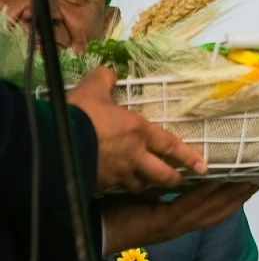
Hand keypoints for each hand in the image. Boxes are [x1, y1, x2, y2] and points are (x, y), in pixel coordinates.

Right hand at [67, 68, 206, 191]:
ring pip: (140, 185)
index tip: (203, 166)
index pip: (171, 146)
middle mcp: (134, 156)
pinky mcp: (101, 185)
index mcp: (139, 132)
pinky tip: (116, 186)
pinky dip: (119, 188)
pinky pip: (115, 189)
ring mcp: (118, 174)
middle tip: (177, 180)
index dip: (188, 156)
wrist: (53, 142)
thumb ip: (105, 79)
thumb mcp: (92, 90)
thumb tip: (110, 71)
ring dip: (144, 185)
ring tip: (146, 184)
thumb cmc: (79, 114)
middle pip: (162, 175)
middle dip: (172, 179)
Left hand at [102, 182, 257, 251]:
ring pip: (211, 210)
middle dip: (242, 194)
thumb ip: (158, 186)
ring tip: (249, 178)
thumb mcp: (141, 196)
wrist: (91, 229)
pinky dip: (205, 194)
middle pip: (220, 210)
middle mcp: (181, 224)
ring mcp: (173, 226)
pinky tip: (217, 179)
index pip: (212, 207)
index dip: (234, 195)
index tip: (252, 180)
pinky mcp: (162, 223)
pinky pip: (189, 206)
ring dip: (232, 194)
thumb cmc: (110, 213)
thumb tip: (170, 166)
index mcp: (177, 219)